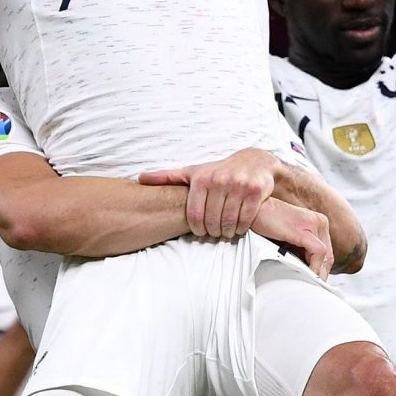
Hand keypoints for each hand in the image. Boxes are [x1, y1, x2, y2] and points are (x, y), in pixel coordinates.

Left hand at [141, 146, 279, 237]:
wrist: (254, 162)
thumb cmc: (219, 171)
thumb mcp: (193, 172)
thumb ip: (167, 177)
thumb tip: (140, 178)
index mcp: (202, 178)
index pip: (194, 215)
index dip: (196, 229)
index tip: (200, 232)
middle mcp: (220, 180)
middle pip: (212, 221)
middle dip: (212, 232)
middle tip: (214, 233)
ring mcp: (239, 186)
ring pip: (229, 222)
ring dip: (227, 232)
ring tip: (226, 231)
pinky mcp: (255, 191)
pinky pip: (246, 219)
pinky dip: (241, 228)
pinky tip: (238, 227)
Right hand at [253, 198, 335, 277]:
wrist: (252, 209)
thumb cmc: (265, 224)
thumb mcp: (288, 238)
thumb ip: (298, 250)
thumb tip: (305, 271)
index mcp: (317, 222)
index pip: (326, 252)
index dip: (321, 269)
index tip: (313, 282)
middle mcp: (319, 221)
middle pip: (328, 255)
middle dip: (321, 274)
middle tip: (312, 287)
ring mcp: (313, 224)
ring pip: (325, 256)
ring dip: (317, 273)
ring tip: (308, 284)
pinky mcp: (304, 229)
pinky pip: (317, 252)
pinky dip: (314, 267)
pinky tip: (306, 275)